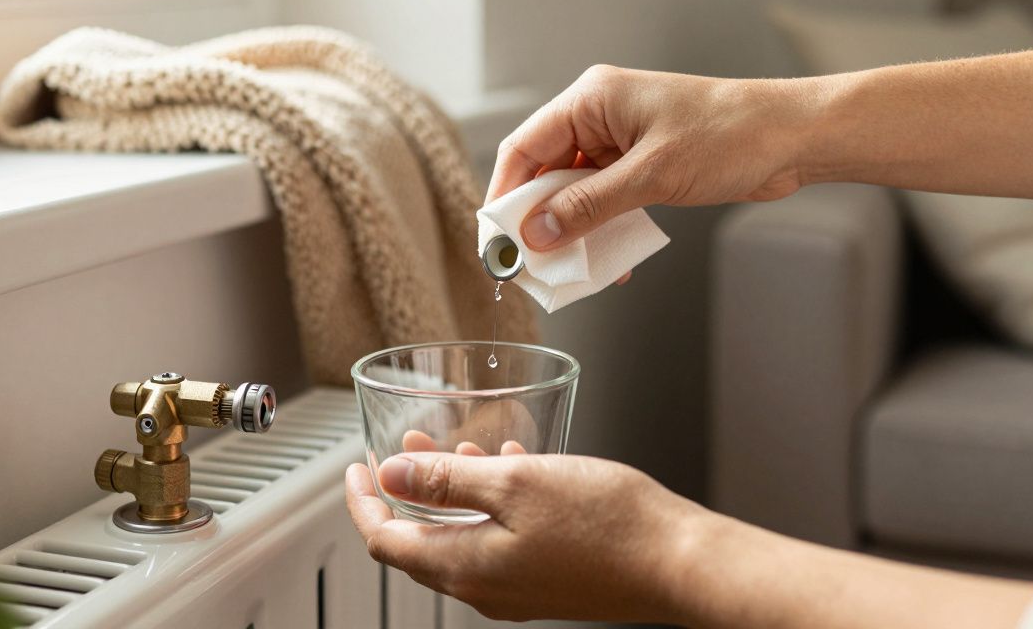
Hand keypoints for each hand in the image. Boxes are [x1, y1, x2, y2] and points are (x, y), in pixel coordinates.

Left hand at [345, 452, 707, 622]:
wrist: (678, 562)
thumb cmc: (607, 524)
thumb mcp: (514, 481)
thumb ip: (446, 479)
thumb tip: (390, 475)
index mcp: (465, 567)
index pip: (386, 540)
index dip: (362, 501)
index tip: (354, 469)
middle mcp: (485, 588)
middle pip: (419, 541)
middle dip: (404, 490)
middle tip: (399, 449)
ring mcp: (517, 589)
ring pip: (461, 536)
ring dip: (450, 490)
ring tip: (452, 443)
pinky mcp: (546, 581)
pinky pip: (498, 541)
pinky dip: (490, 502)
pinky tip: (508, 465)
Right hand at [488, 66, 811, 250]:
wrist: (794, 136)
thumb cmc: (730, 135)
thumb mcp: (650, 176)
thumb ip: (587, 206)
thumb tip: (535, 235)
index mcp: (591, 99)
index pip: (523, 148)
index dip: (503, 197)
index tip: (495, 242)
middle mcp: (599, 116)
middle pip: (545, 172)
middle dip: (536, 221)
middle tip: (529, 266)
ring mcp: (622, 141)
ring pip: (574, 192)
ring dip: (571, 231)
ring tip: (567, 272)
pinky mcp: (643, 164)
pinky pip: (604, 201)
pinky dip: (601, 230)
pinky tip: (609, 263)